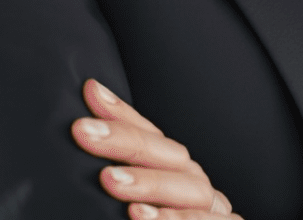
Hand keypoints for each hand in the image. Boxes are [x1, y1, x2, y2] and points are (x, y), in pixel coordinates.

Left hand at [72, 78, 239, 218]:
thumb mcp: (140, 201)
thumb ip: (122, 168)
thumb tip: (89, 103)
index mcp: (182, 178)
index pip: (155, 138)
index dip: (125, 114)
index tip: (89, 95)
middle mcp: (202, 194)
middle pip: (173, 159)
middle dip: (128, 143)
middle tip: (86, 133)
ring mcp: (217, 218)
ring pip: (192, 192)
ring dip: (150, 184)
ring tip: (110, 180)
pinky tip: (140, 217)